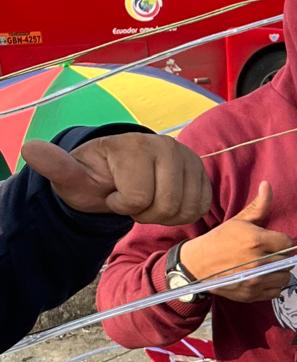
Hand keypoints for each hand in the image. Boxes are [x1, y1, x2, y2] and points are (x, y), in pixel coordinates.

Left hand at [22, 133, 212, 225]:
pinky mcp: (202, 172)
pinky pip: (202, 206)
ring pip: (187, 208)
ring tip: (150, 200)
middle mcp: (167, 147)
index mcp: (135, 146)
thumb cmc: (96, 177)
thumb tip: (29, 148)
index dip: (122, 205)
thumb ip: (58, 166)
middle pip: (167, 204)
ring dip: (166, 215)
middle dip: (146, 212)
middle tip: (133, 200)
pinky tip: (167, 202)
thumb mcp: (74, 177)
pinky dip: (184, 213)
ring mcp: (189, 158)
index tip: (113, 192)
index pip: (138, 197)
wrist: (120, 171)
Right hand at [180, 181, 290, 301]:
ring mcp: (255, 280)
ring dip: (280, 271)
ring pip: (284, 277)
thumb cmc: (219, 240)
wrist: (197, 265)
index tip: (276, 242)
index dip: (284, 241)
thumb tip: (267, 185)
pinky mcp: (251, 294)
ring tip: (268, 265)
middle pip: (288, 261)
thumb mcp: (238, 221)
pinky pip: (276, 291)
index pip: (288, 243)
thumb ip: (258, 206)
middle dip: (282, 256)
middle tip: (271, 253)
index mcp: (256, 241)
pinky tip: (263, 277)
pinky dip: (273, 285)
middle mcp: (257, 262)